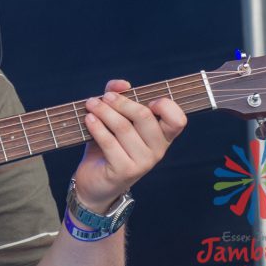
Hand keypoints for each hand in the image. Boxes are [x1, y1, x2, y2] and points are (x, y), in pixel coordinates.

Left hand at [72, 79, 186, 212]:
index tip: (146, 100)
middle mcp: (157, 150)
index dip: (166, 106)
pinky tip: (88, 118)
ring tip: (90, 104)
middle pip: (144, 117)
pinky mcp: (124, 171)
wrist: (95, 181)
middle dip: (121, 102)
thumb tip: (122, 83)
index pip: (178, 120)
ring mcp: (142, 163)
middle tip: (103, 97)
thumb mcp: (115, 119)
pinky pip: (109, 142)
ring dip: (104, 111)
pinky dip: (96, 127)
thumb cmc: (108, 146)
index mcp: (162, 136)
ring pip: (123, 127)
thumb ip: (118, 96)